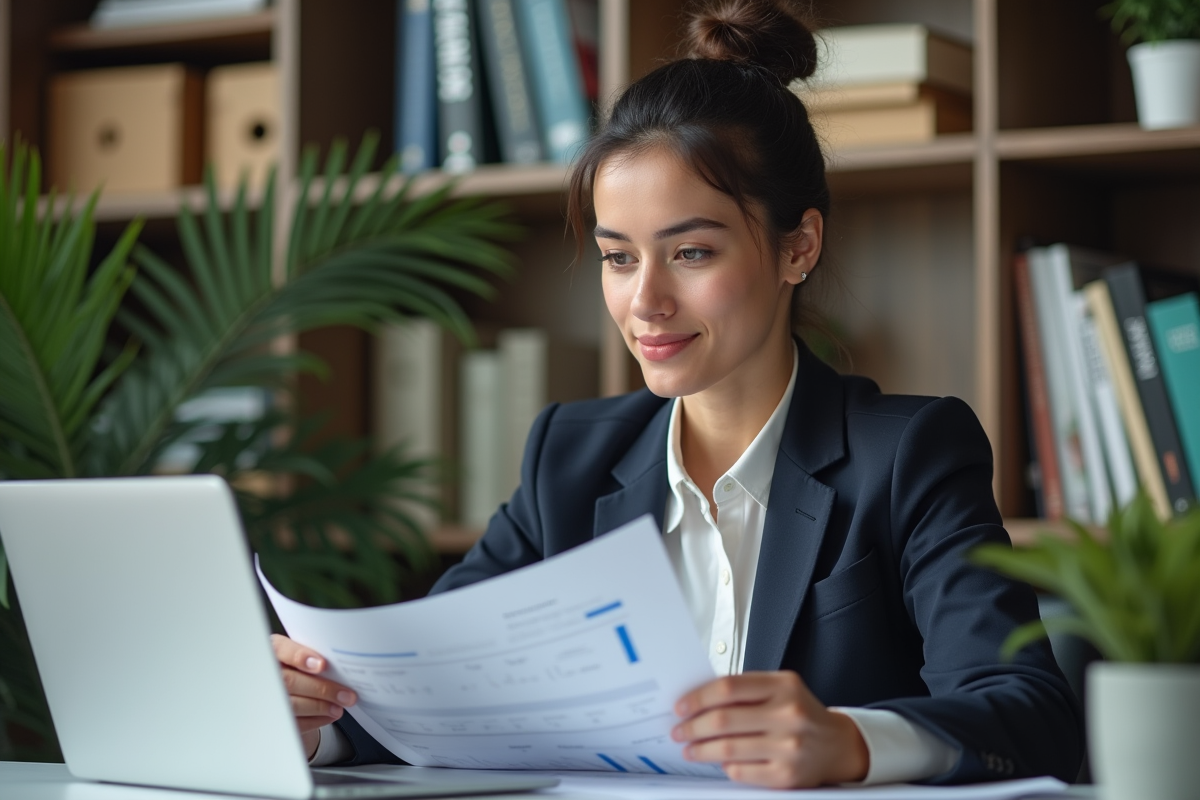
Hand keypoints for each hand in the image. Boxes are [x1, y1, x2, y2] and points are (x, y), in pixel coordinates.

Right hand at [271, 634, 357, 758]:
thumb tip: (342, 667)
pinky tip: (329, 715)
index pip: (281, 649)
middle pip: (290, 681)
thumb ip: (315, 657)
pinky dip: (315, 720)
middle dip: (321, 689)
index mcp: (273, 651)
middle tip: (346, 695)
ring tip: (339, 707)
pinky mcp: (273, 721)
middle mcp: (265, 673)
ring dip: (320, 707)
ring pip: (292, 704)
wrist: (290, 693)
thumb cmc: (301, 670)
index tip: (321, 665)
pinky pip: (293, 723)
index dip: (299, 656)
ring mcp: (265, 698)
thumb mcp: (305, 657)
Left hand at [671, 671, 868, 787]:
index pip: (728, 688)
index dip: (698, 697)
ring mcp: (788, 747)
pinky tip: (717, 762)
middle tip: (679, 730)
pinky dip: (724, 766)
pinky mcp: (786, 776)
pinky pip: (741, 772)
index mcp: (784, 686)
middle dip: (692, 727)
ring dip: (700, 750)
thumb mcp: (781, 689)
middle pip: (723, 720)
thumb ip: (747, 690)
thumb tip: (699, 700)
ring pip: (728, 749)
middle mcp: (788, 714)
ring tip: (689, 748)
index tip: (680, 706)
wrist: (838, 745)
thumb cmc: (801, 713)